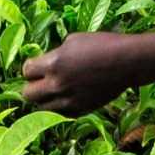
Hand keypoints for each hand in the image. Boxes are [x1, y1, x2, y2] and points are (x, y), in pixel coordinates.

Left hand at [22, 32, 138, 115]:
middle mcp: (58, 85)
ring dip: (44, 98)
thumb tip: (46, 63)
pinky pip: (59, 114)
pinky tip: (66, 96)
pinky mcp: (80, 110)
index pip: (26, 72)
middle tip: (40, 80)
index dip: (30, 67)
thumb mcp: (73, 40)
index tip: (36, 66)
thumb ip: (55, 54)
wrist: (127, 62)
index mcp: (54, 64)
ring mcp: (69, 101)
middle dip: (32, 86)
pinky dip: (59, 107)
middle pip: (28, 94)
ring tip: (53, 89)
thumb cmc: (102, 44)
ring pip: (41, 108)